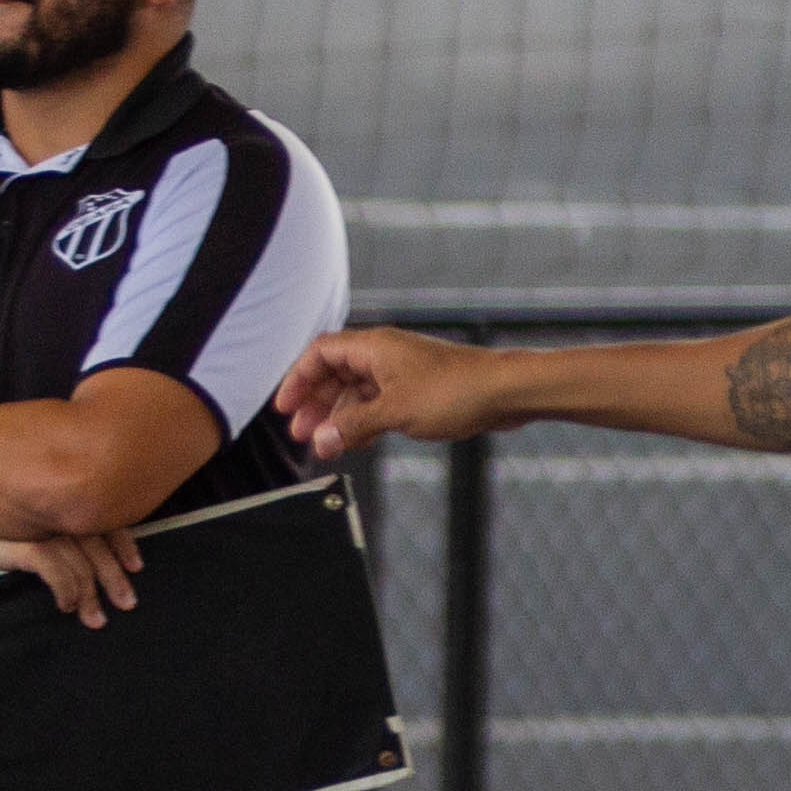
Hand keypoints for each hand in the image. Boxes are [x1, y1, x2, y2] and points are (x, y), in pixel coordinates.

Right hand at [0, 519, 141, 628]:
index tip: (137, 567)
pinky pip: (58, 573)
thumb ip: (58, 533)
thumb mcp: (32, 526)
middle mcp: (59, 512)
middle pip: (100, 548)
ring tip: (95, 620)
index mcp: (64, 503)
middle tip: (127, 604)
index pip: (106, 522)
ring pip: (82, 565)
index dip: (124, 545)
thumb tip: (86, 560)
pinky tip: (66, 607)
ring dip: (90, 596)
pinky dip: (67, 593)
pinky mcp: (27, 544)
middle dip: (115, 578)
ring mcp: (45, 527)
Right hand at [279, 326, 496, 458]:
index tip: (285, 408)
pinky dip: (364, 420)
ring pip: (357, 391)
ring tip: (324, 444)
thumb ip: (354, 425)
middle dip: (315, 403)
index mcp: (373, 347)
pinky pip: (379, 402)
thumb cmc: (456, 391)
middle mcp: (384, 354)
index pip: (320, 353)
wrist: (505, 392)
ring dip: (339, 416)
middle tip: (300, 433)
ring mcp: (401, 371)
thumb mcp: (395, 412)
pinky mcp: (418, 390)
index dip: (298, 379)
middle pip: (335, 373)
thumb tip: (320, 439)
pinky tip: (356, 440)